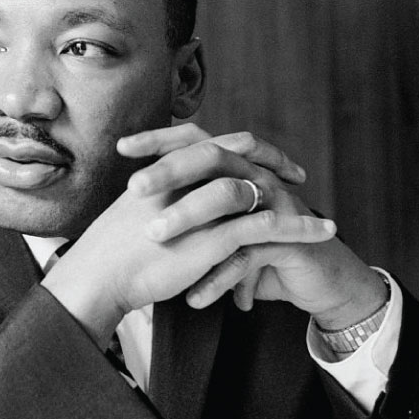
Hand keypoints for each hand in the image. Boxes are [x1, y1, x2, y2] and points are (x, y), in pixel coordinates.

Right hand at [40, 124, 341, 347]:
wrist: (99, 274)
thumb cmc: (112, 250)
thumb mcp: (135, 209)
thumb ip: (159, 195)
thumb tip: (172, 196)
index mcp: (167, 167)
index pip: (210, 144)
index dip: (241, 148)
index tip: (262, 158)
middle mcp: (186, 177)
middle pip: (239, 152)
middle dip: (271, 159)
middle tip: (295, 172)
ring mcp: (202, 204)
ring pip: (258, 189)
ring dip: (294, 202)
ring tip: (319, 218)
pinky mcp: (214, 235)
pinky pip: (266, 225)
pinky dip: (298, 228)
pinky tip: (320, 233)